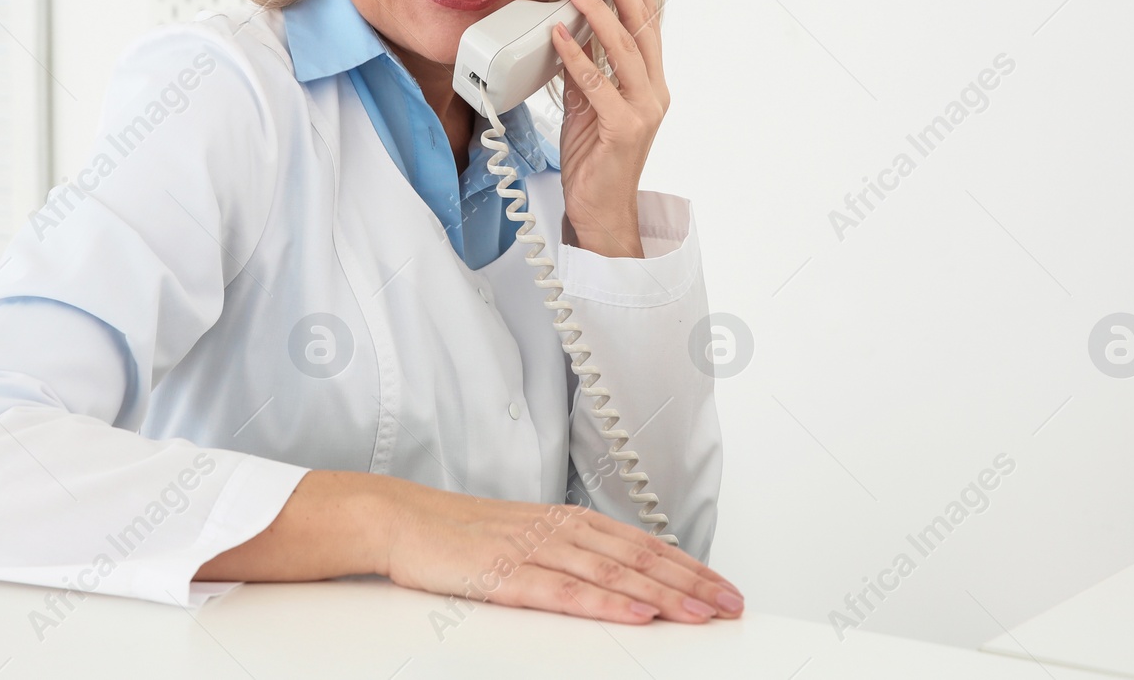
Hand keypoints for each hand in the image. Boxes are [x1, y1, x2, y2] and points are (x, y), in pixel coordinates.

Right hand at [381, 478, 744, 624]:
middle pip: (640, 558)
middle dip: (691, 583)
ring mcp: (535, 551)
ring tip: (700, 613)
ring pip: (613, 574)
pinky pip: (566, 592)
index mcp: (568, 521)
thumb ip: (571, 554)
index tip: (724, 587)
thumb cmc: (460, 534)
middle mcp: (560, 531)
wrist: (402, 519)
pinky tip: (636, 615)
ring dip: (663, 595)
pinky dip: (606, 605)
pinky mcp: (507, 574)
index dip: (689, 566)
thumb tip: (618, 575)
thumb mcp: (526, 538)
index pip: (643, 544)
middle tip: (731, 605)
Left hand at [550, 0, 668, 257]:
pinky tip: (558, 35)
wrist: (601, 212)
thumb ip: (585, 68)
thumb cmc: (596, 159)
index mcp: (649, 81)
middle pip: (643, 24)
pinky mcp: (624, 130)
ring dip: (596, 10)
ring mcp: (643, 110)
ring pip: (624, 48)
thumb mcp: (587, 103)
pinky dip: (577, 57)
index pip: (648, 19)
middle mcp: (654, 90)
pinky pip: (597, 86)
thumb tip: (569, 30)